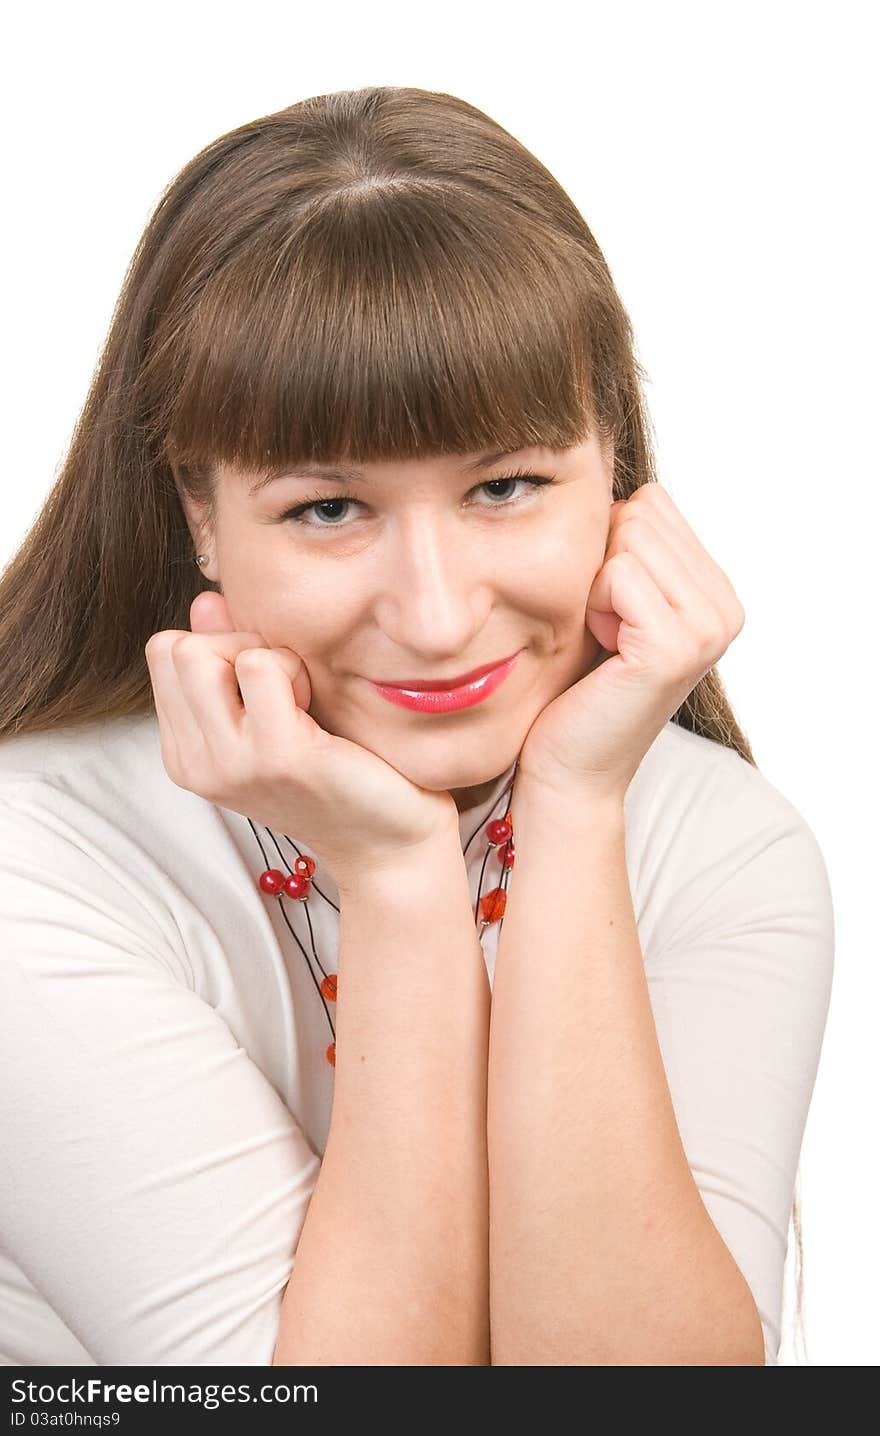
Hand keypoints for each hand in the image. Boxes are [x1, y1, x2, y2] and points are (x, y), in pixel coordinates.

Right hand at [144, 591, 459, 889]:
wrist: (388, 842)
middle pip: (175, 648)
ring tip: (300, 698)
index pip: (165, 653)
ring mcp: (231, 765)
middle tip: (285, 687)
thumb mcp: (268, 714)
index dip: (219, 648)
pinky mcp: (277, 756)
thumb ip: (230, 658)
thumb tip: (206, 599)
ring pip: (203, 652)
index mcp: (185, 755)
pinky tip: (318, 709)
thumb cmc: (337, 771)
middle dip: (234, 645)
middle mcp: (196, 766)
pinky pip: (260, 665)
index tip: (266, 684)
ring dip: (263, 656)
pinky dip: (294, 669)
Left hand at [517, 482, 745, 803]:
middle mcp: (726, 608)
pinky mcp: (675, 646)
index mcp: (717, 591)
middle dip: (599, 562)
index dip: (608, 547)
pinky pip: (616, 572)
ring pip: (626, 536)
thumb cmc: (575, 687)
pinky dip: (590, 605)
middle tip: (600, 628)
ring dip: (592, 585)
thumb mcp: (609, 600)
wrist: (567, 768)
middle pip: (640, 511)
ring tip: (601, 641)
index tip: (606, 612)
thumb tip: (604, 467)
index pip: (651, 501)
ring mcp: (708, 628)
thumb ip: (628, 542)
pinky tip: (600, 651)